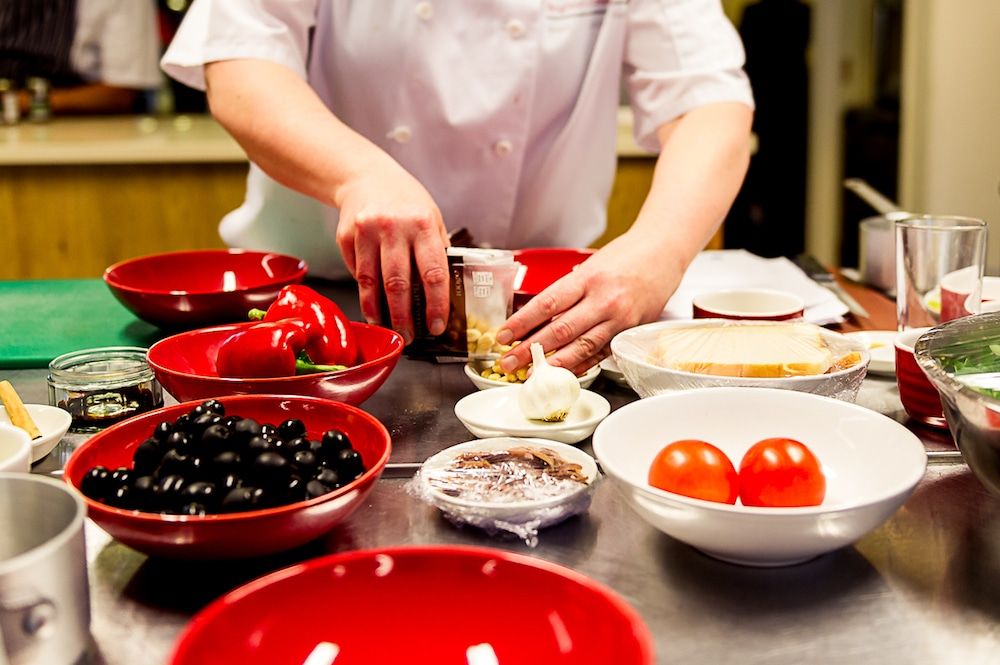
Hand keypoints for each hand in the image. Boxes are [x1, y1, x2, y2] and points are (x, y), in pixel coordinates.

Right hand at [334, 161, 450, 342]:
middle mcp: (393, 227)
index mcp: (422, 224)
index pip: (433, 273)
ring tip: (387, 326)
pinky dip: (364, 291)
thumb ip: (437, 250)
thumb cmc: (405, 200)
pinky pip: (356, 272)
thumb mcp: (431, 217)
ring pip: (371, 282)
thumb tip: (446, 290)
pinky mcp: (345, 237)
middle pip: (398, 283)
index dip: (436, 304)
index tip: (437, 325)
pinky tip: (372, 302)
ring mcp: (366, 232)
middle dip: (404, 316)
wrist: (365, 176)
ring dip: (379, 311)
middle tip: (408, 336)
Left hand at [496, 236, 682, 373]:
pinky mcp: (630, 332)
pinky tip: (563, 373)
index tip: (503, 336)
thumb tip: (538, 318)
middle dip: (530, 350)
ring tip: (532, 375)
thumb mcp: (590, 265)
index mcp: (587, 278)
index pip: (547, 304)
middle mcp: (603, 300)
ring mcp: (619, 318)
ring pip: (581, 347)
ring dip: (553, 364)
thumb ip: (568, 291)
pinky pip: (601, 353)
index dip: (522, 323)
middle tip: (509, 363)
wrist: (664, 253)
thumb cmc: (625, 257)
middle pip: (559, 330)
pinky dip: (581, 365)